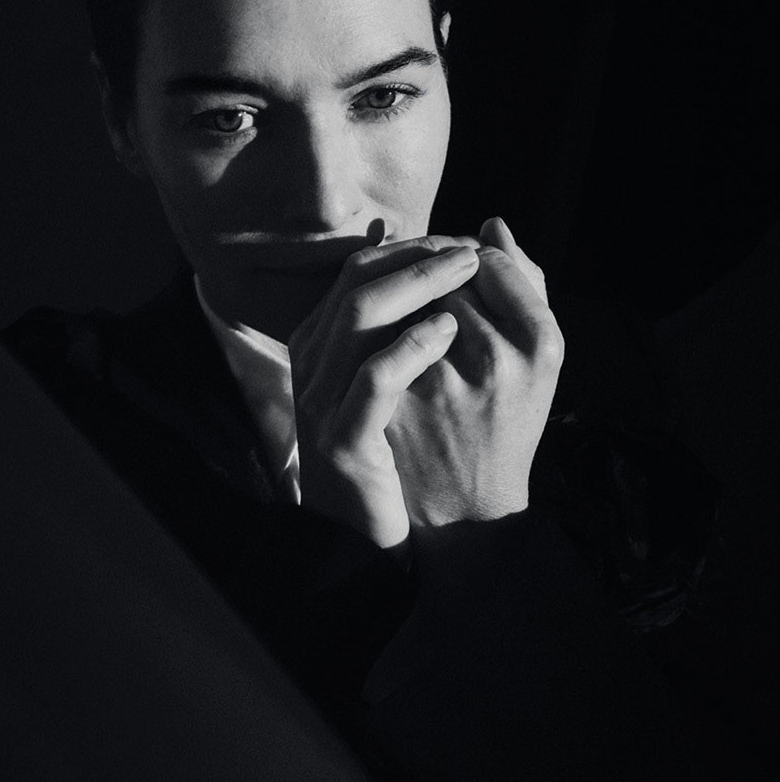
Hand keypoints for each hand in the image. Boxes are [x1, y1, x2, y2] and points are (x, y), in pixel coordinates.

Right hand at [288, 236, 480, 551]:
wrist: (365, 537)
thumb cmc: (390, 452)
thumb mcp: (393, 382)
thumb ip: (407, 324)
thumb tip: (438, 261)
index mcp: (319, 342)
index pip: (360, 269)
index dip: (413, 248)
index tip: (462, 243)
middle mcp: (311, 361)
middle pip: (358, 281)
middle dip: (419, 257)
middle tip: (471, 250)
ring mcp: (321, 399)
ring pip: (360, 315)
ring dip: (420, 284)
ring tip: (468, 272)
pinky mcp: (342, 438)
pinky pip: (375, 377)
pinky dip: (412, 345)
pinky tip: (450, 330)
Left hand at [387, 217, 563, 524]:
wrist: (468, 511)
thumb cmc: (507, 423)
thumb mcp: (537, 361)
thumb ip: (524, 286)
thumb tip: (492, 223)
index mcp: (540, 347)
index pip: (493, 265)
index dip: (472, 261)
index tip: (468, 275)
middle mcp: (495, 362)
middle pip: (447, 279)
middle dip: (436, 278)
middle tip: (435, 295)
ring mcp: (440, 383)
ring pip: (409, 302)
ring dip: (405, 299)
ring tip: (415, 318)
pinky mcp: (395, 403)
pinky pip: (379, 337)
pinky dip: (379, 329)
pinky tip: (386, 339)